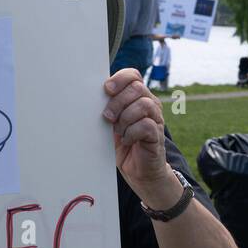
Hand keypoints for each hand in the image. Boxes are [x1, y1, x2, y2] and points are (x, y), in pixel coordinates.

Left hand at [101, 69, 174, 198]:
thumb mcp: (111, 123)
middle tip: (108, 117)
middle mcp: (150, 104)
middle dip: (118, 102)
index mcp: (138, 97)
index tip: (106, 90)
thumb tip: (90, 98)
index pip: (133, 76)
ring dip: (125, 118)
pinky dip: (131, 132)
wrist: (138, 171)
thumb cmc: (124, 144)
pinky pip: (146, 125)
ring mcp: (156, 119)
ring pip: (143, 105)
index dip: (120, 79)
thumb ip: (107, 109)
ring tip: (118, 131)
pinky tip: (126, 140)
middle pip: (137, 88)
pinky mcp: (157, 135)